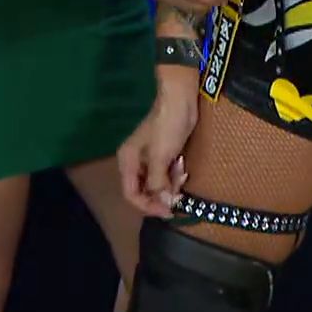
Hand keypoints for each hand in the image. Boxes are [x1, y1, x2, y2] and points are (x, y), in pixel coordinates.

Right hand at [117, 84, 196, 217]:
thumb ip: (158, 182)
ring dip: (171, 184)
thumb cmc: (166, 127)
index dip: (147, 205)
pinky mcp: (164, 155)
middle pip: (144, 191)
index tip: (166, 211)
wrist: (180, 101)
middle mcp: (135, 163)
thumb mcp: (160, 157)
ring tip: (182, 173)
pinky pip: (167, 174)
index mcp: (128, 162)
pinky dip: (175, 176)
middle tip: (178, 196)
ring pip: (158, 184)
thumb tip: (163, 204)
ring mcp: (150, 159)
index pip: (131, 194)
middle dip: (162, 194)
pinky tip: (183, 167)